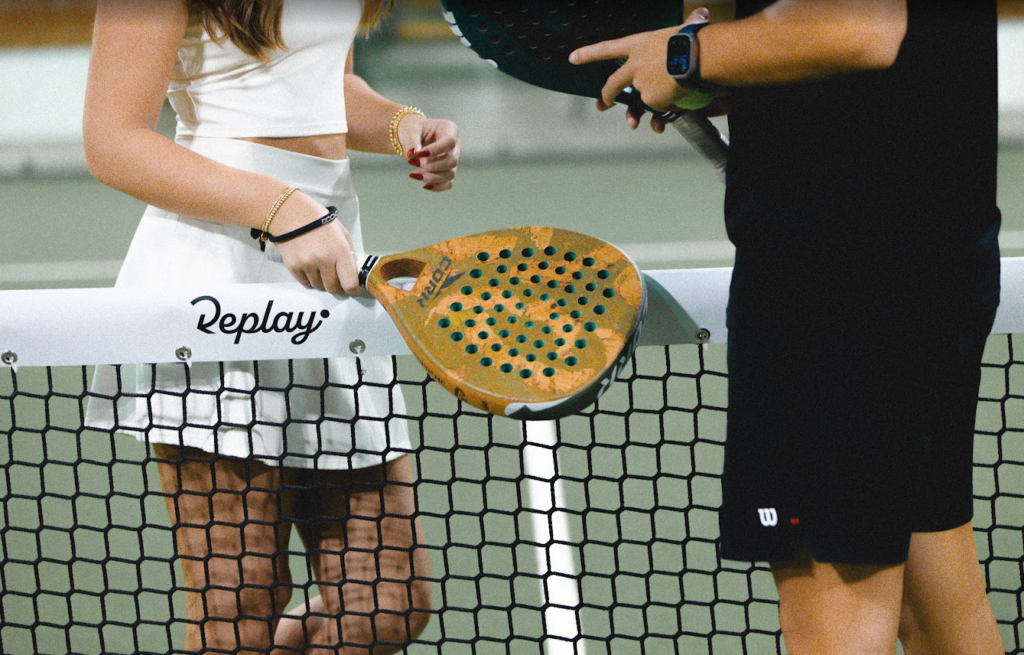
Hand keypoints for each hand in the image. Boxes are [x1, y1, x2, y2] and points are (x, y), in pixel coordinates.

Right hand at [271, 192, 360, 294]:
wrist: (291, 214)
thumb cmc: (320, 222)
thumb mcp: (342, 233)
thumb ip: (349, 253)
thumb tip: (352, 272)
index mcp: (340, 251)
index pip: (350, 283)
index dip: (352, 288)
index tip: (351, 286)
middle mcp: (324, 261)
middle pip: (333, 289)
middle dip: (336, 285)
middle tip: (334, 276)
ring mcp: (307, 265)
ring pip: (318, 287)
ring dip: (321, 282)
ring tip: (320, 268)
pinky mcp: (293, 267)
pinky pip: (305, 284)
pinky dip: (309, 280)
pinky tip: (309, 268)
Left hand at [398, 114, 460, 191]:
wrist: (412, 136)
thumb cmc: (412, 129)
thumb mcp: (409, 130)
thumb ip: (411, 141)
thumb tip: (412, 154)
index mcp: (449, 129)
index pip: (449, 141)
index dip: (436, 150)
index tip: (418, 154)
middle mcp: (455, 145)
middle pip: (452, 160)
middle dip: (431, 165)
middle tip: (411, 162)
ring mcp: (453, 159)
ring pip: (450, 174)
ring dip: (431, 177)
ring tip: (413, 174)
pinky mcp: (448, 171)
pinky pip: (448, 184)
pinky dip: (436, 187)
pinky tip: (423, 185)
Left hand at [570, 8, 710, 128]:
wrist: (695, 56)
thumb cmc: (692, 39)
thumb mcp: (685, 27)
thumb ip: (689, 22)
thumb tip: (701, 12)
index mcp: (638, 44)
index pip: (608, 49)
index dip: (589, 54)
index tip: (573, 58)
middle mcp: (634, 65)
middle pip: (614, 83)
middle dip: (607, 95)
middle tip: (603, 103)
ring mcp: (640, 84)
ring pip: (641, 99)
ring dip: (639, 111)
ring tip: (637, 119)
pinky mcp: (650, 99)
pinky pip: (659, 107)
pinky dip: (668, 106)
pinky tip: (676, 98)